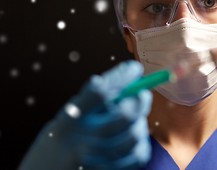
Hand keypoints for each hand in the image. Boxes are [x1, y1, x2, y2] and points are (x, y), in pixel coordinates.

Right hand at [19, 60, 152, 169]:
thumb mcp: (70, 114)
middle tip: (142, 95)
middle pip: (125, 114)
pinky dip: (140, 143)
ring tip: (134, 120)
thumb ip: (95, 98)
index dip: (122, 77)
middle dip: (141, 100)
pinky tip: (131, 138)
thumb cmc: (62, 137)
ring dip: (141, 122)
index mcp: (70, 119)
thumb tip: (129, 74)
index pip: (100, 92)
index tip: (134, 68)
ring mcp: (95, 159)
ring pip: (135, 135)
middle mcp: (81, 139)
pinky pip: (138, 156)